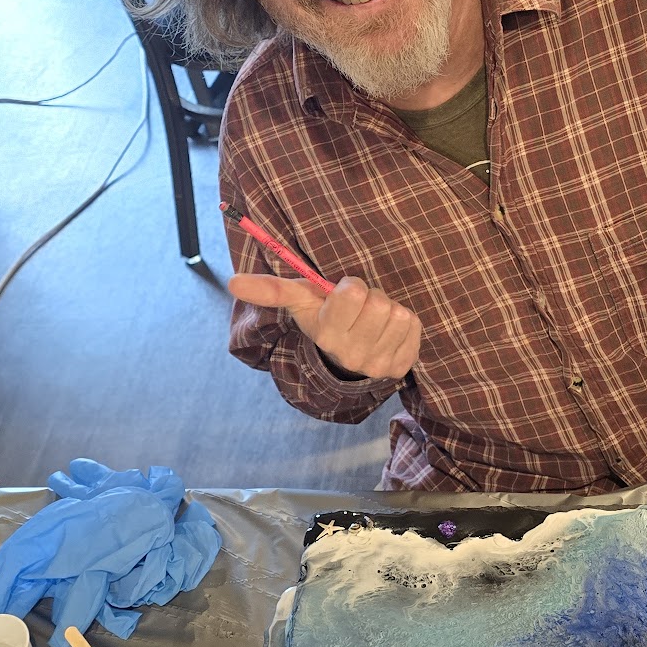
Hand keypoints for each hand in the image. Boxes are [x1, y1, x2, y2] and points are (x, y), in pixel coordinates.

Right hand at [227, 273, 421, 380]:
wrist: (344, 363)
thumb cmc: (323, 321)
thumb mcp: (300, 303)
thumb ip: (270, 290)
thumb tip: (232, 281)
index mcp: (327, 334)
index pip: (353, 292)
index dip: (351, 288)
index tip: (344, 297)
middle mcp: (352, 354)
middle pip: (380, 304)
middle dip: (372, 299)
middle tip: (361, 310)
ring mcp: (379, 364)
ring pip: (399, 314)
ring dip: (389, 311)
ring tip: (373, 321)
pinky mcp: (402, 366)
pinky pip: (414, 327)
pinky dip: (404, 325)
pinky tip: (387, 333)